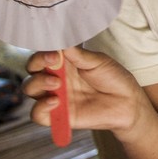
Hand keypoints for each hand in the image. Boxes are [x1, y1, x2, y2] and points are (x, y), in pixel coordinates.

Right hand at [23, 46, 145, 133]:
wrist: (127, 102)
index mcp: (64, 63)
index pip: (42, 55)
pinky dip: (40, 108)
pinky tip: (55, 101)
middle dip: (37, 64)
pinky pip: (37, 114)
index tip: (54, 53)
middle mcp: (56, 78)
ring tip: (57, 84)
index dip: (42, 52)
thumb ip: (78, 55)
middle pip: (32, 71)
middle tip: (54, 63)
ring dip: (38, 83)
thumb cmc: (113, 78)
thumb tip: (60, 43)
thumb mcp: (98, 62)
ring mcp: (55, 96)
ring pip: (30, 90)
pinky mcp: (58, 115)